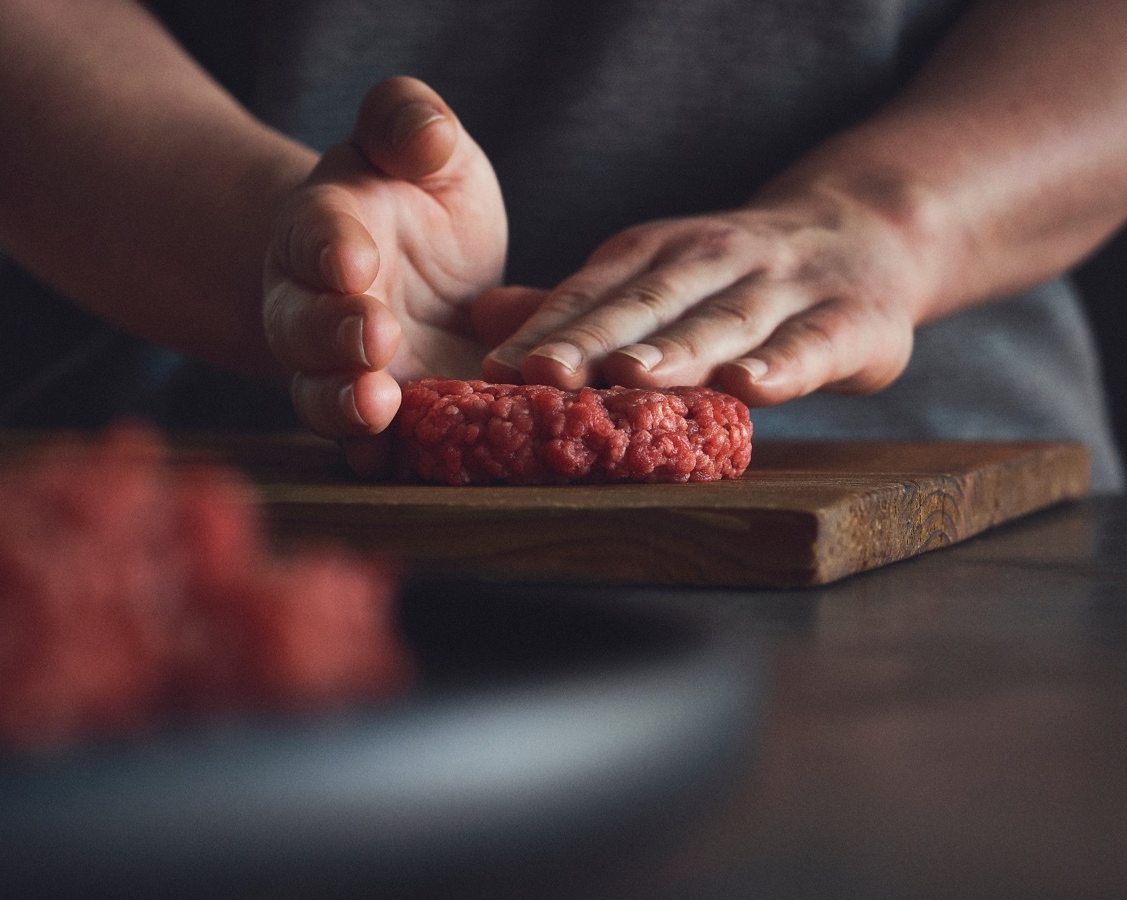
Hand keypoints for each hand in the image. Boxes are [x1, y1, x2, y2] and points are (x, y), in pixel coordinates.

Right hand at [263, 77, 505, 439]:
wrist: (421, 284)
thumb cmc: (420, 207)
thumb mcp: (428, 153)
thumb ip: (413, 126)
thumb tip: (427, 134)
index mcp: (328, 226)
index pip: (316, 230)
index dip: (330, 245)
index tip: (354, 258)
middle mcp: (317, 303)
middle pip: (303, 323)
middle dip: (333, 332)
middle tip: (375, 336)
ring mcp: (339, 369)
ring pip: (320, 392)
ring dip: (345, 404)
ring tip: (378, 409)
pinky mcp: (376, 417)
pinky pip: (363, 444)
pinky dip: (375, 455)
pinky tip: (395, 465)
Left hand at [475, 186, 933, 407]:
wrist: (867, 233)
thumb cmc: (738, 277)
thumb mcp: (657, 276)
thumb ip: (580, 305)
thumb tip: (481, 319)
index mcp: (658, 253)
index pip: (593, 293)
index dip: (546, 331)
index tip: (496, 371)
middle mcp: (714, 260)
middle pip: (646, 306)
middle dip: (593, 340)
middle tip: (543, 374)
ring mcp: (782, 287)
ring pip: (722, 322)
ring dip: (676, 349)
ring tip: (630, 376)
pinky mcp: (846, 320)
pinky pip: (810, 344)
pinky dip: (782, 365)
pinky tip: (750, 387)